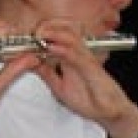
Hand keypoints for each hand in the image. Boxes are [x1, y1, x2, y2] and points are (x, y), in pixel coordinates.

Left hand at [25, 19, 137, 136]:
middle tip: (33, 32)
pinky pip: (76, 54)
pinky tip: (51, 47)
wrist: (108, 112)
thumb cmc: (89, 99)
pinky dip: (62, 48)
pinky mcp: (92, 68)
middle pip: (65, 27)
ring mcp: (86, 58)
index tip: (28, 35)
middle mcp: (80, 53)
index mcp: (72, 55)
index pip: (59, 33)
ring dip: (53, 32)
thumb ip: (47, 74)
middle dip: (47, 25)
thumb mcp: (59, 87)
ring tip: (39, 35)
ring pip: (71, 36)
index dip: (44, 29)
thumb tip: (31, 63)